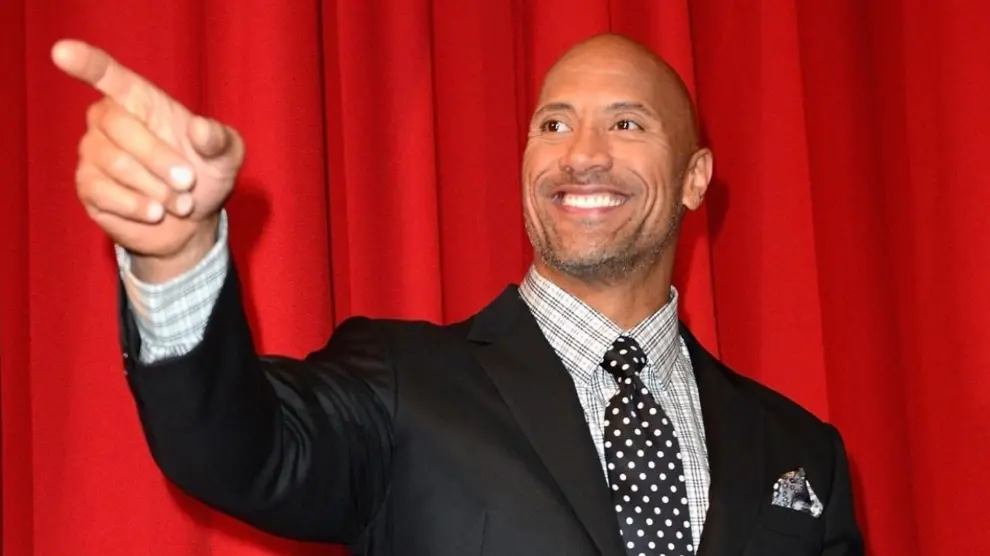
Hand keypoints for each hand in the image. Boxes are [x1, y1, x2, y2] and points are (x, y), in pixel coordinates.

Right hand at [52, 39, 244, 281]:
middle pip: (120, 127)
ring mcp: (93, 152)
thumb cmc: (207, 175)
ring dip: (156, 188)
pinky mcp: (88, 185)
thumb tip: (201, 128)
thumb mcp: (227, 156)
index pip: (108, 75)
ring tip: (180, 202)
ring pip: (115, 163)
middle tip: (188, 182)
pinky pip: (103, 191)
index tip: (62, 51)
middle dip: (160, 159)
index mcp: (141, 101)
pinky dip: (137, 205)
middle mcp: (109, 120)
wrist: (193, 222)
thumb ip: (219, 140)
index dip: (86, 63)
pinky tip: (155, 212)